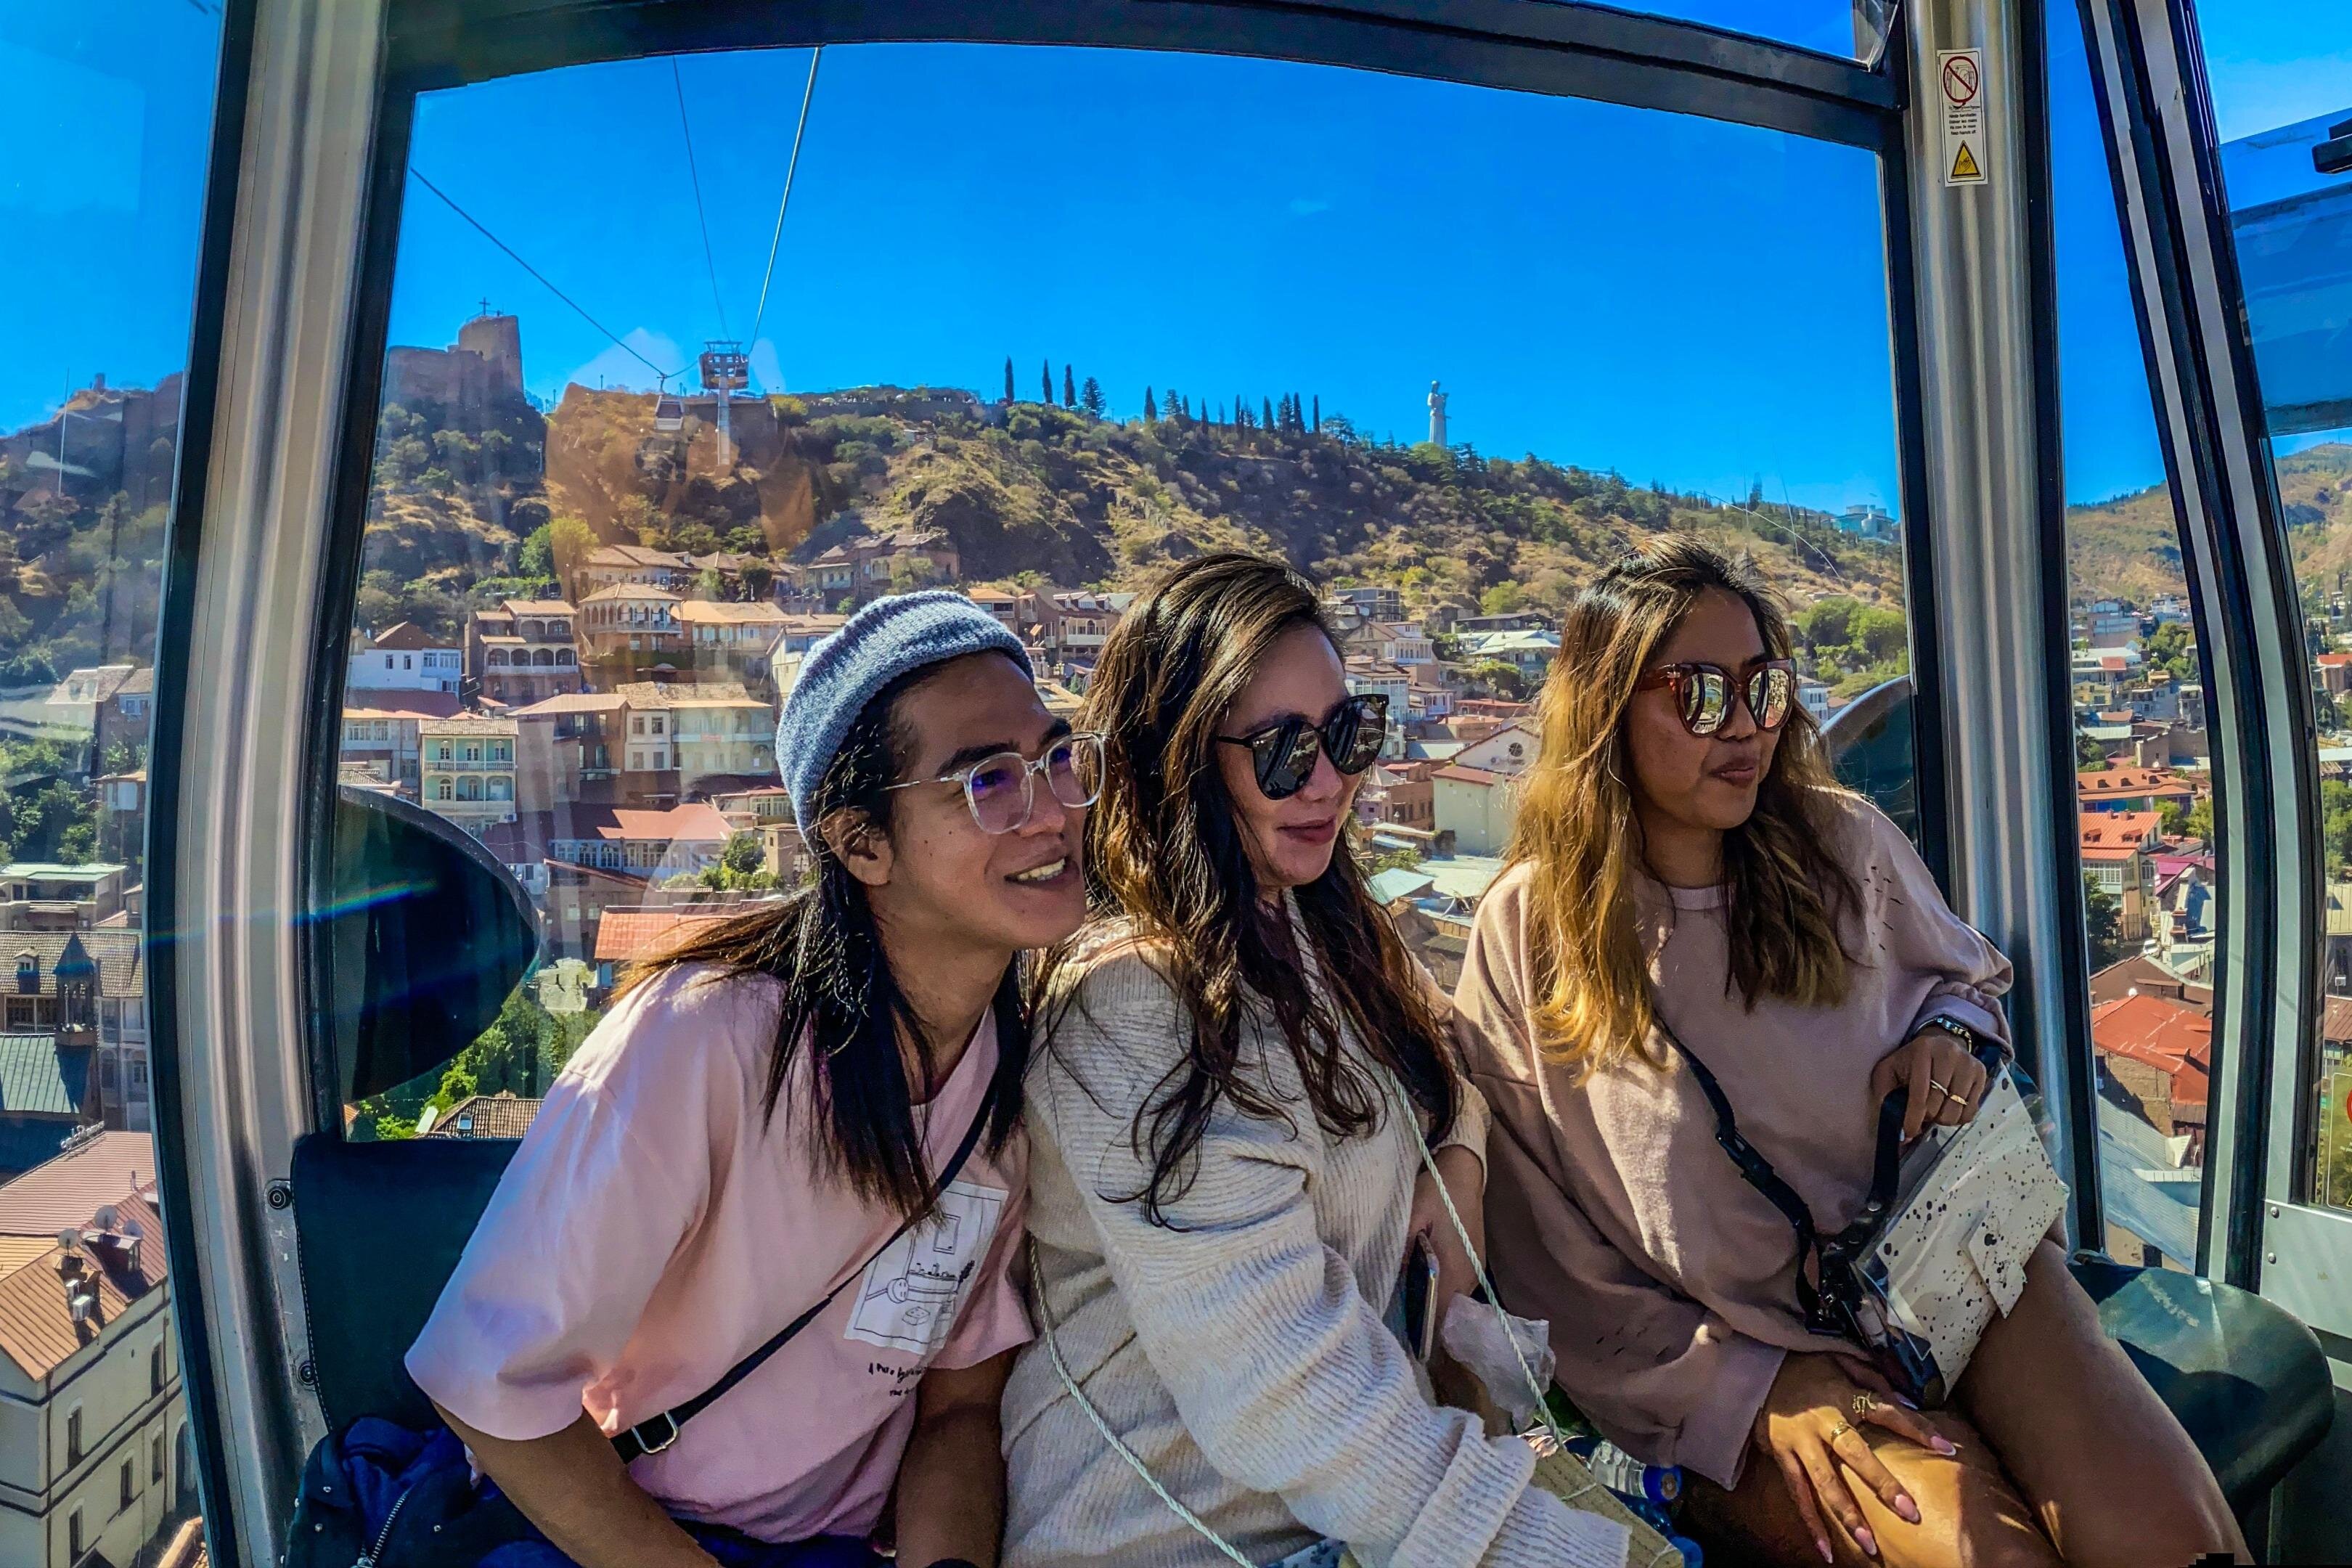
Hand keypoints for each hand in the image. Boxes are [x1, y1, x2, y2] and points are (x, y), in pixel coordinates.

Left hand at [1408, 1144, 1484, 1320]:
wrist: (1464, 1169)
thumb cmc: (1437, 1191)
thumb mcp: (1412, 1216)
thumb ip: (1403, 1250)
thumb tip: (1392, 1281)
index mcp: (1456, 1271)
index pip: (1440, 1317)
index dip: (1421, 1332)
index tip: (1399, 1341)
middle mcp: (1469, 1278)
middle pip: (1446, 1313)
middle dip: (1423, 1322)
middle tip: (1393, 1325)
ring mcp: (1474, 1271)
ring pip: (1451, 1302)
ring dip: (1431, 1306)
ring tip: (1402, 1309)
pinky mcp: (1473, 1263)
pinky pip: (1454, 1288)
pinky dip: (1438, 1292)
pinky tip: (1418, 1287)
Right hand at [1752, 1353, 1954, 1562]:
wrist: (1757, 1368)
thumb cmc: (1807, 1365)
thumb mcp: (1841, 1359)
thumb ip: (1874, 1379)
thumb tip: (1911, 1401)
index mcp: (1842, 1396)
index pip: (1886, 1411)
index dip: (1916, 1428)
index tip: (1946, 1447)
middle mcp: (1821, 1422)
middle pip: (1855, 1455)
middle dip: (1882, 1484)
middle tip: (1909, 1512)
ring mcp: (1799, 1442)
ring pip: (1824, 1483)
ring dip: (1847, 1515)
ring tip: (1869, 1545)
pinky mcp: (1782, 1456)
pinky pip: (1797, 1494)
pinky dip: (1810, 1523)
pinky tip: (1826, 1551)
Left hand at [1869, 1026, 1990, 1140]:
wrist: (1939, 1045)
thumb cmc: (1910, 1062)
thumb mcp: (1889, 1071)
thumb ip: (1885, 1096)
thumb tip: (1902, 1136)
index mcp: (1922, 1050)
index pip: (1919, 1093)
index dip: (1914, 1117)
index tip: (1909, 1133)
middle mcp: (1949, 1054)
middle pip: (1938, 1104)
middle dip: (1927, 1116)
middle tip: (1922, 1111)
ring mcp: (1968, 1064)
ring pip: (1956, 1111)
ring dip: (1942, 1118)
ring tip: (1935, 1108)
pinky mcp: (1981, 1073)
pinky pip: (1971, 1111)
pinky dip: (1958, 1117)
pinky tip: (1949, 1106)